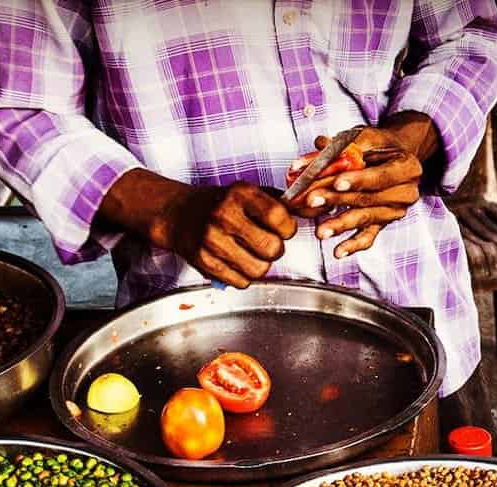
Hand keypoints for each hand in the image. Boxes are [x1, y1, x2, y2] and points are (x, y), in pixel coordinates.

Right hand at [99, 170, 296, 287]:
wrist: (178, 214)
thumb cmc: (222, 204)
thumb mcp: (252, 194)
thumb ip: (286, 204)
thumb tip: (319, 207)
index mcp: (240, 193)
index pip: (280, 217)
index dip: (288, 228)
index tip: (281, 228)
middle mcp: (223, 214)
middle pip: (273, 249)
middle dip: (275, 250)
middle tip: (266, 242)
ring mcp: (211, 239)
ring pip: (259, 270)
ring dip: (260, 265)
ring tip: (250, 252)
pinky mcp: (203, 261)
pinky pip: (241, 282)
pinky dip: (243, 276)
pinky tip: (235, 260)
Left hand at [293, 117, 436, 257]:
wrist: (395, 156)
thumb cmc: (380, 146)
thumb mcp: (364, 138)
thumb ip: (338, 148)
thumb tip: (309, 156)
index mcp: (407, 167)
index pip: (381, 176)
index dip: (358, 180)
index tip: (337, 182)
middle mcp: (406, 192)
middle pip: (369, 199)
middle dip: (338, 200)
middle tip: (313, 200)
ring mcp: (395, 210)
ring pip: (366, 218)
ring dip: (341, 224)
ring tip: (321, 230)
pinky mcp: (384, 223)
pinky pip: (369, 237)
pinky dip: (353, 245)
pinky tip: (338, 252)